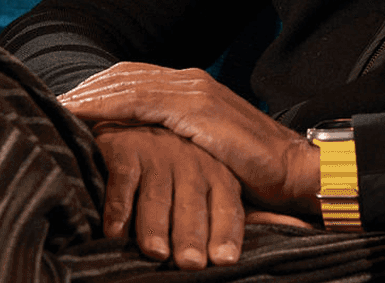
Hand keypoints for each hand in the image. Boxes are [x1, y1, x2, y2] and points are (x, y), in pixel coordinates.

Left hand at [60, 64, 320, 216]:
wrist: (291, 167)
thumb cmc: (251, 166)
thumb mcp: (207, 145)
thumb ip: (178, 136)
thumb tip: (146, 150)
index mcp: (192, 85)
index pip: (133, 76)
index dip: (98, 88)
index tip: (64, 104)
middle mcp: (190, 79)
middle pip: (123, 74)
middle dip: (85, 88)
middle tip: (48, 105)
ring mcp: (193, 91)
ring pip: (126, 84)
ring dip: (87, 96)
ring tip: (54, 111)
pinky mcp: (196, 109)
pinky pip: (140, 101)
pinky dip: (107, 106)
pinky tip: (83, 118)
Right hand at [96, 123, 245, 269]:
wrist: (133, 121)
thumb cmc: (176, 167)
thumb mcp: (209, 181)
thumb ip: (227, 210)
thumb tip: (269, 226)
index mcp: (216, 172)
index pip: (226, 206)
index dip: (225, 232)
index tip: (224, 259)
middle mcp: (190, 162)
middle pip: (191, 204)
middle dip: (192, 235)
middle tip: (191, 263)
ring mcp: (158, 153)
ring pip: (158, 195)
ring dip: (156, 226)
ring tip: (157, 252)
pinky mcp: (125, 148)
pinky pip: (124, 179)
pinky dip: (118, 207)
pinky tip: (115, 232)